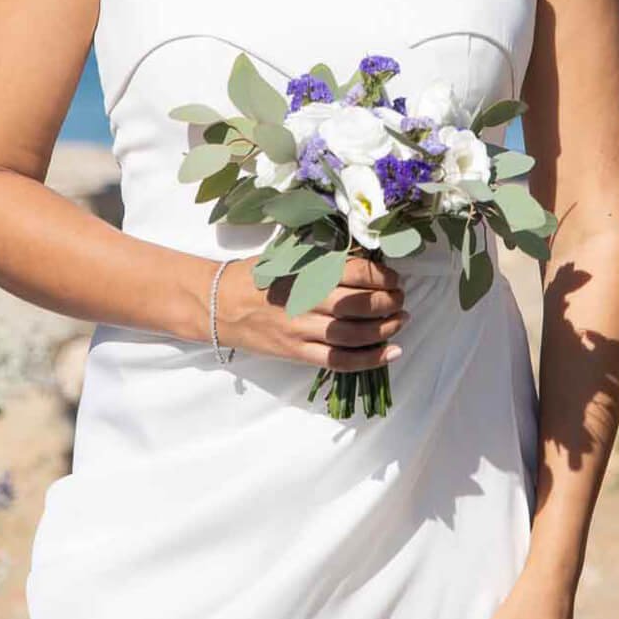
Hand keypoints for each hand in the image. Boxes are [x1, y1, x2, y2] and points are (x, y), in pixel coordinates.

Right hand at [214, 251, 406, 373]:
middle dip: (387, 302)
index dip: (381, 276)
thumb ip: (322, 262)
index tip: (393, 278)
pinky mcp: (296, 353)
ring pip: (352, 334)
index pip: (353, 272)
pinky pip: (338, 360)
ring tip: (400, 321)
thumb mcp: (287, 257)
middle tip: (401, 299)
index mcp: (302, 271)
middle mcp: (303, 300)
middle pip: (357, 305)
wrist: (218, 304)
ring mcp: (299, 330)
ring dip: (384, 329)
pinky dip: (368, 359)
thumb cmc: (254, 276)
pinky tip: (390, 352)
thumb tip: (365, 266)